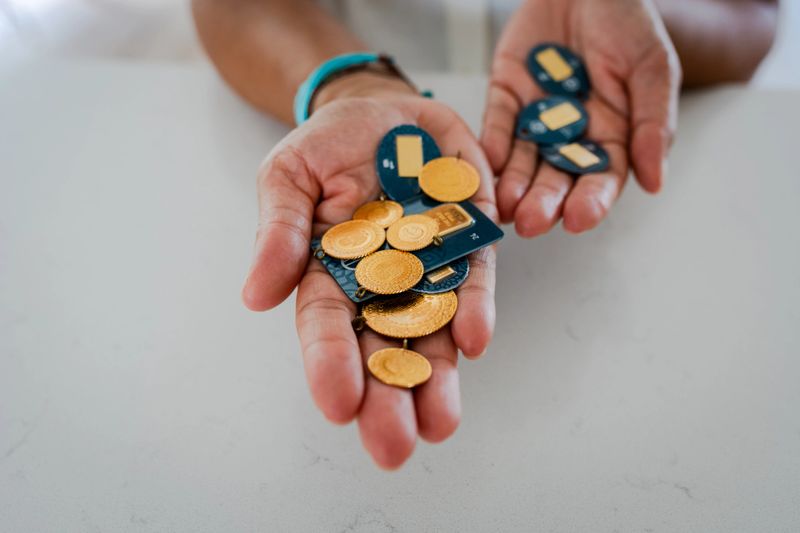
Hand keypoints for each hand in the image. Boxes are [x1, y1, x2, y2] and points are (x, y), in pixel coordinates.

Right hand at [241, 72, 497, 468]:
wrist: (386, 111)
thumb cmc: (328, 145)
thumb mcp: (289, 175)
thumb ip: (280, 231)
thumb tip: (257, 296)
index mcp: (327, 272)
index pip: (325, 325)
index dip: (330, 364)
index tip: (338, 404)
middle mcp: (379, 282)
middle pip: (382, 346)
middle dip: (389, 397)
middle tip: (394, 446)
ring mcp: (428, 266)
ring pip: (432, 332)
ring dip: (437, 378)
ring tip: (439, 424)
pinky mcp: (469, 242)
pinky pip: (473, 282)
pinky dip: (472, 310)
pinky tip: (471, 340)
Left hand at [481, 0, 680, 235]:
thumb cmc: (628, 22)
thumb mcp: (652, 68)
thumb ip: (653, 124)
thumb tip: (655, 182)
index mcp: (612, 136)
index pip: (601, 179)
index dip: (591, 201)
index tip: (579, 220)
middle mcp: (570, 136)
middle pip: (556, 178)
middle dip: (544, 202)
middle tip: (530, 223)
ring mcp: (535, 118)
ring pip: (521, 161)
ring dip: (512, 185)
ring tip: (504, 206)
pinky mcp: (505, 97)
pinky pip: (495, 126)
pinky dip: (490, 145)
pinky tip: (487, 164)